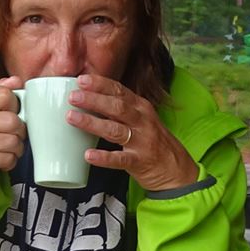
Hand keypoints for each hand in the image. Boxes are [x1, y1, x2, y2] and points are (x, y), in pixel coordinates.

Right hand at [0, 76, 25, 185]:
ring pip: (12, 142)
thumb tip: (16, 81)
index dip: (15, 105)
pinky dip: (11, 160)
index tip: (11, 112)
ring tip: (10, 147)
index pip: (5, 95)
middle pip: (12, 121)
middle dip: (20, 130)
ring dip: (17, 147)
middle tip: (15, 133)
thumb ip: (1, 91)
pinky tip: (2, 158)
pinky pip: (8, 159)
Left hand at [66, 74, 199, 191]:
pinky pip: (119, 159)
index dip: (100, 84)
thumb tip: (89, 100)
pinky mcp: (140, 161)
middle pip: (117, 106)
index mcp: (141, 108)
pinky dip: (103, 157)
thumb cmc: (153, 143)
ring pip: (115, 129)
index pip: (120, 91)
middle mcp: (143, 121)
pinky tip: (88, 155)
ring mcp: (142, 141)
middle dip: (94, 99)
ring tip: (72, 118)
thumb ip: (121, 110)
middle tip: (73, 96)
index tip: (81, 80)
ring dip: (92, 123)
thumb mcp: (142, 120)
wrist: (176, 170)